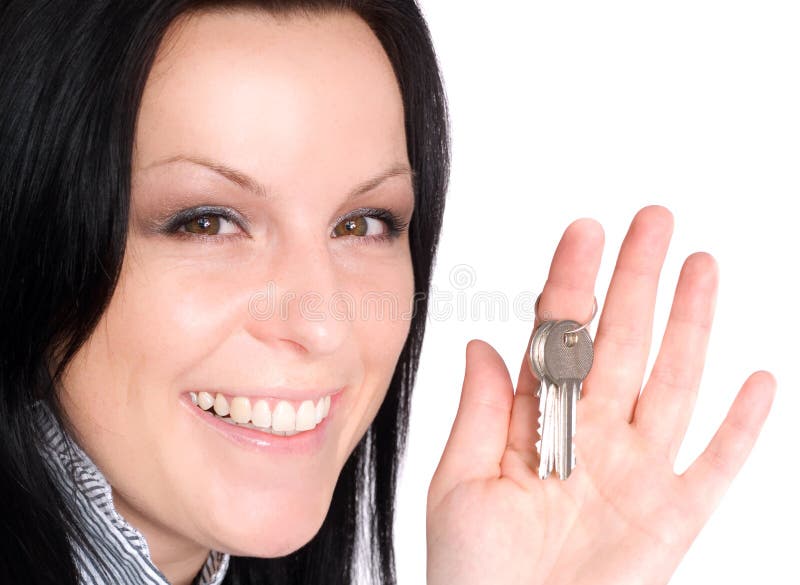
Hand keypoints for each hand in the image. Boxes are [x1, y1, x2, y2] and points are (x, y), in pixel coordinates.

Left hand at [426, 205, 775, 584]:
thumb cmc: (473, 571)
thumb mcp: (460, 485)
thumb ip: (478, 414)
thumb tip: (484, 345)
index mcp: (537, 423)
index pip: (558, 336)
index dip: (571, 281)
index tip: (584, 230)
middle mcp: (592, 435)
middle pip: (620, 341)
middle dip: (636, 279)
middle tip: (653, 219)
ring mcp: (637, 471)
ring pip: (672, 382)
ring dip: (690, 325)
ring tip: (701, 265)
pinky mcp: (673, 517)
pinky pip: (717, 463)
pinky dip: (743, 426)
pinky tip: (758, 378)